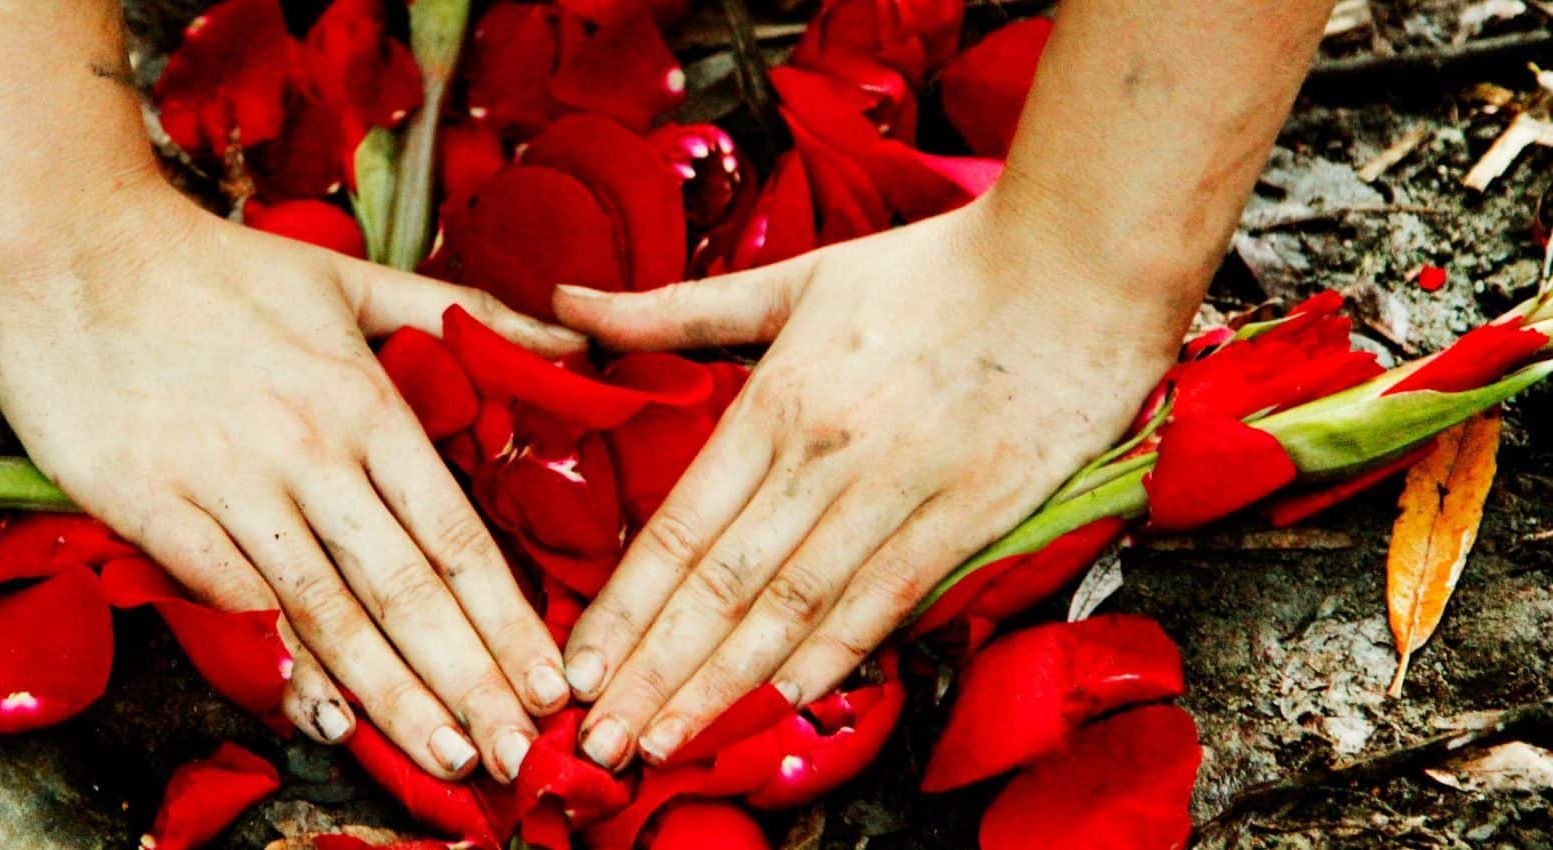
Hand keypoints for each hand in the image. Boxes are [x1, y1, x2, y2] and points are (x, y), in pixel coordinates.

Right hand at [0, 181, 578, 781]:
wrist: (72, 241)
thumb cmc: (216, 268)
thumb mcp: (352, 278)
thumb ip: (461, 315)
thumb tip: (569, 337)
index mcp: (364, 401)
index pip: (454, 533)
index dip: (507, 618)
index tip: (549, 682)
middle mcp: (309, 449)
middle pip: (405, 589)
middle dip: (469, 680)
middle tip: (517, 753)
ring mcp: (228, 480)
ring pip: (326, 608)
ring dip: (390, 693)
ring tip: (442, 754)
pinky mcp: (150, 502)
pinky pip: (227, 598)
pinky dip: (276, 660)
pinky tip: (321, 713)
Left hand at [553, 199, 1196, 768]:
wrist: (1075, 265)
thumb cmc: (929, 270)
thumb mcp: (791, 280)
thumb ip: (672, 311)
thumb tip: (564, 302)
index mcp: (775, 402)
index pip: (677, 528)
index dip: (622, 608)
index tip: (577, 669)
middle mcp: (825, 458)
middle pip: (720, 586)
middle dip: (652, 671)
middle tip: (598, 742)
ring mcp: (898, 493)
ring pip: (792, 608)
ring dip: (723, 685)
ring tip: (664, 742)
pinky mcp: (968, 518)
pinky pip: (885, 600)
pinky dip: (833, 656)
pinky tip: (781, 704)